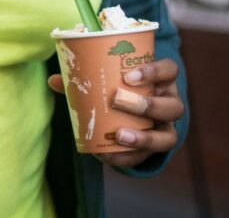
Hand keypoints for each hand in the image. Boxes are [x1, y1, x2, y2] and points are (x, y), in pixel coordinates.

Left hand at [48, 58, 184, 167]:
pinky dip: (126, 156)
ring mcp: (166, 128)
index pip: (169, 71)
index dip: (154, 72)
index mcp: (161, 81)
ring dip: (144, 138)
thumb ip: (84, 80)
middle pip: (173, 107)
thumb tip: (55, 80)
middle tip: (116, 99)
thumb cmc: (121, 88)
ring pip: (168, 137)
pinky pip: (148, 157)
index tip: (128, 75)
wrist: (134, 114)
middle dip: (147, 104)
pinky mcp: (155, 148)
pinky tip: (106, 154)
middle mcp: (169, 104)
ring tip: (119, 135)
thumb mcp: (110, 80)